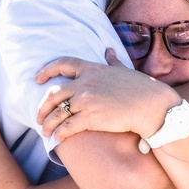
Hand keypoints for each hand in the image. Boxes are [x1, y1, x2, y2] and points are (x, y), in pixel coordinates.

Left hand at [35, 49, 180, 140]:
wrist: (151, 106)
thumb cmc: (140, 88)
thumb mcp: (123, 69)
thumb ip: (112, 61)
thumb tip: (108, 50)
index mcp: (92, 69)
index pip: (63, 64)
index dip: (47, 70)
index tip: (37, 78)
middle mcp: (86, 83)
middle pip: (54, 93)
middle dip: (42, 106)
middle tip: (39, 116)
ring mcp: (87, 100)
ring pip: (58, 112)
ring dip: (48, 123)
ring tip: (45, 131)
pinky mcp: (91, 118)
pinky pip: (68, 126)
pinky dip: (60, 133)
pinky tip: (58, 138)